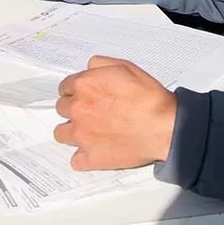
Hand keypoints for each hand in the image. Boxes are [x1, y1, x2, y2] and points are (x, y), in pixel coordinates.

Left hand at [53, 56, 176, 170]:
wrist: (162, 126)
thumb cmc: (148, 98)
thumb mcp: (125, 67)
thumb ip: (100, 64)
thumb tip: (89, 68)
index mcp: (84, 86)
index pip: (65, 87)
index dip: (76, 90)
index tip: (85, 95)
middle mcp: (78, 109)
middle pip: (61, 109)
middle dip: (74, 108)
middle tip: (92, 111)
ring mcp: (82, 136)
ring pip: (61, 134)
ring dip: (72, 131)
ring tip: (90, 131)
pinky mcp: (91, 157)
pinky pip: (75, 160)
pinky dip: (83, 156)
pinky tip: (94, 150)